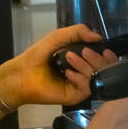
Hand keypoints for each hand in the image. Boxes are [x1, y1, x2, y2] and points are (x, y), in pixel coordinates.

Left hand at [0, 25, 117, 106]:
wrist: (21, 74)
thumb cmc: (36, 57)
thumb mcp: (58, 37)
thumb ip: (77, 32)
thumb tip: (97, 36)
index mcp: (83, 60)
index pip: (104, 59)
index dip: (106, 54)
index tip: (103, 49)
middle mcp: (84, 73)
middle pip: (104, 69)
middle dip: (97, 59)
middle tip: (84, 52)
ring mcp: (80, 86)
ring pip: (97, 78)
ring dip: (86, 66)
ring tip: (70, 58)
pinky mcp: (75, 96)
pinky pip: (87, 88)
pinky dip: (80, 79)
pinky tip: (68, 73)